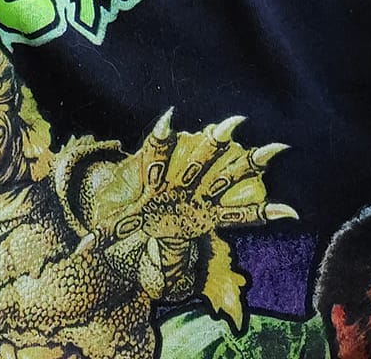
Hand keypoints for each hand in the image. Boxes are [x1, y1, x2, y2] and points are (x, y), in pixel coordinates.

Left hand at [89, 113, 297, 330]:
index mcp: (160, 182)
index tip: (167, 117)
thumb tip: (80, 253)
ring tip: (278, 148)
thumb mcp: (121, 227)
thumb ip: (104, 237)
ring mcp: (203, 197)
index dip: (161, 136)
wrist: (155, 223)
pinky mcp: (215, 216)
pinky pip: (242, 217)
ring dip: (252, 164)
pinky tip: (290, 214)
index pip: (158, 154)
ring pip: (229, 178)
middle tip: (236, 121)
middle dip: (217, 143)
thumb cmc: (139, 218)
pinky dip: (267, 215)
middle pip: (201, 160)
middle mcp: (186, 184)